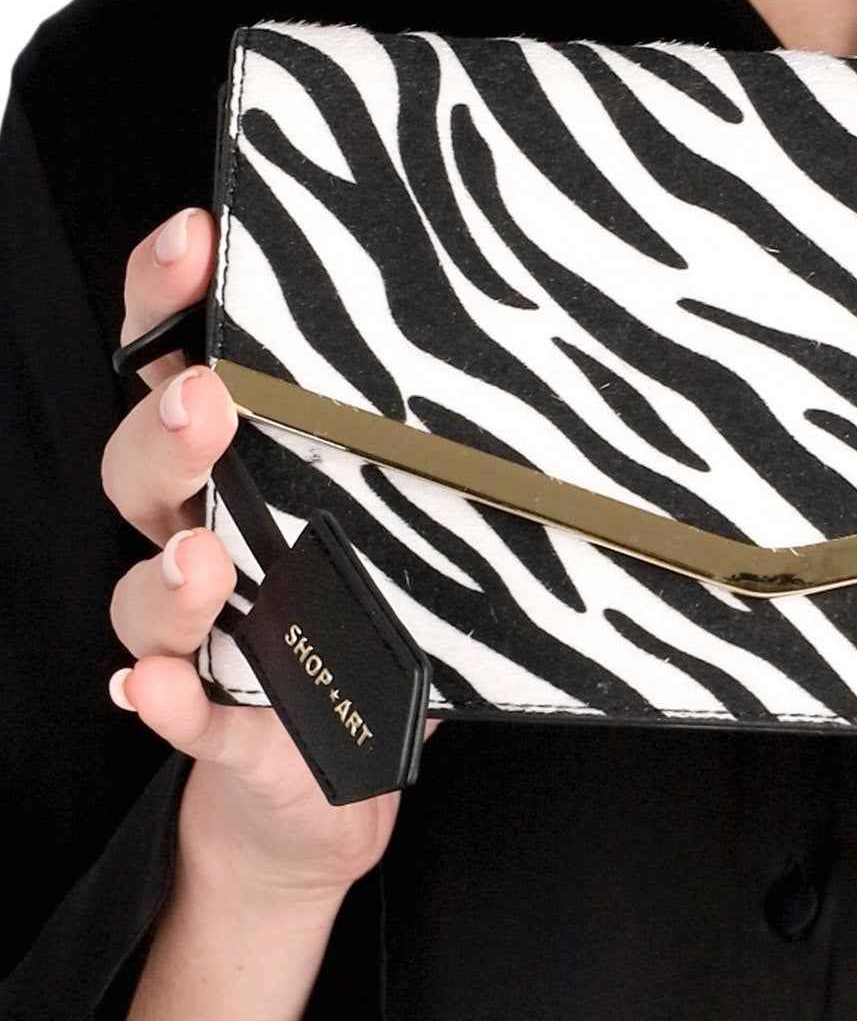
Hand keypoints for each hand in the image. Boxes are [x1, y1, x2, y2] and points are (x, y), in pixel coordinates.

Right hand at [103, 205, 440, 907]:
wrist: (340, 784)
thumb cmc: (379, 631)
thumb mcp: (420, 532)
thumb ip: (443, 461)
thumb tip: (551, 365)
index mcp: (245, 473)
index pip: (177, 365)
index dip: (168, 299)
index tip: (197, 236)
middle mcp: (202, 541)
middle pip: (142, 469)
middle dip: (166, 431)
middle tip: (207, 402)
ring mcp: (201, 638)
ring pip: (146, 594)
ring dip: (166, 576)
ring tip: (207, 561)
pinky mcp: (217, 728)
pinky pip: (176, 711)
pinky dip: (164, 702)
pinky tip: (160, 688)